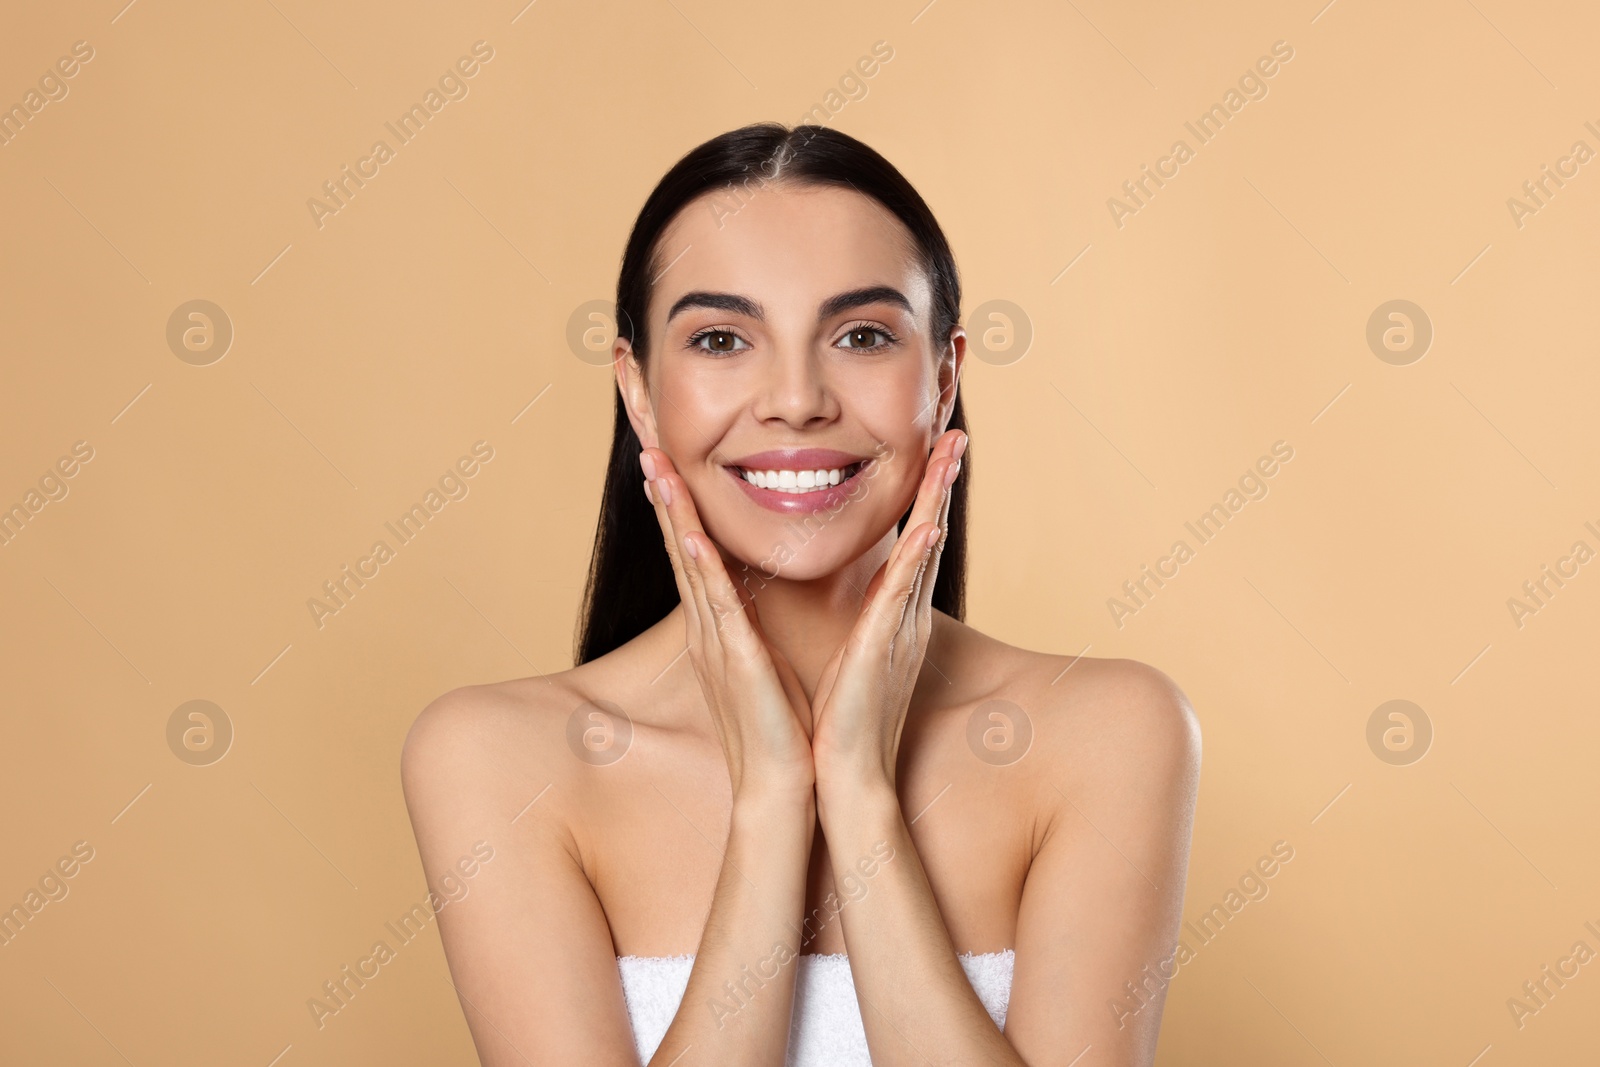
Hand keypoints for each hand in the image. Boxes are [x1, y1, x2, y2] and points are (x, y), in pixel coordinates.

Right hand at [640, 446, 816, 801]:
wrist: (780, 786)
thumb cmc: (780, 724)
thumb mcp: (763, 658)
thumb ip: (753, 623)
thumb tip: (753, 595)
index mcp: (718, 622)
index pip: (692, 547)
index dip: (676, 500)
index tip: (662, 453)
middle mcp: (707, 626)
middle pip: (679, 542)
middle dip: (661, 491)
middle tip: (643, 439)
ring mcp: (716, 642)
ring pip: (690, 564)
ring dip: (674, 514)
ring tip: (656, 467)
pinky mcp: (736, 662)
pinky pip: (716, 606)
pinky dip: (703, 569)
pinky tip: (692, 535)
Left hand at [809, 429, 966, 795]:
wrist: (842, 778)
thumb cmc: (842, 721)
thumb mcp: (854, 655)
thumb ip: (862, 622)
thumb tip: (861, 597)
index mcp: (893, 615)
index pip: (913, 540)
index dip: (925, 492)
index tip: (934, 447)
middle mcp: (905, 616)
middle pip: (930, 532)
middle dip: (942, 481)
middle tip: (956, 430)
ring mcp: (899, 630)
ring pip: (924, 550)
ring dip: (936, 499)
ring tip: (950, 451)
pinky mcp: (881, 650)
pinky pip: (901, 596)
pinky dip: (916, 559)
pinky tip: (928, 524)